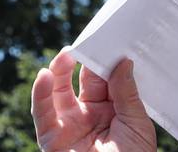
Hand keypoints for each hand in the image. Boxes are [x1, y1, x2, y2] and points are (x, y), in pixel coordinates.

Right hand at [31, 48, 156, 150]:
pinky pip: (43, 113)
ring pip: (59, 93)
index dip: (106, 61)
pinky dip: (41, 94)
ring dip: (59, 72)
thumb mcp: (137, 122)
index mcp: (115, 109)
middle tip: (87, 43)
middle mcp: (91, 115)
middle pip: (82, 82)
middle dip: (83, 62)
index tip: (109, 40)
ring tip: (65, 54)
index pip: (107, 80)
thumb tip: (124, 62)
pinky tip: (45, 76)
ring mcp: (72, 125)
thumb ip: (127, 93)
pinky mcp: (53, 138)